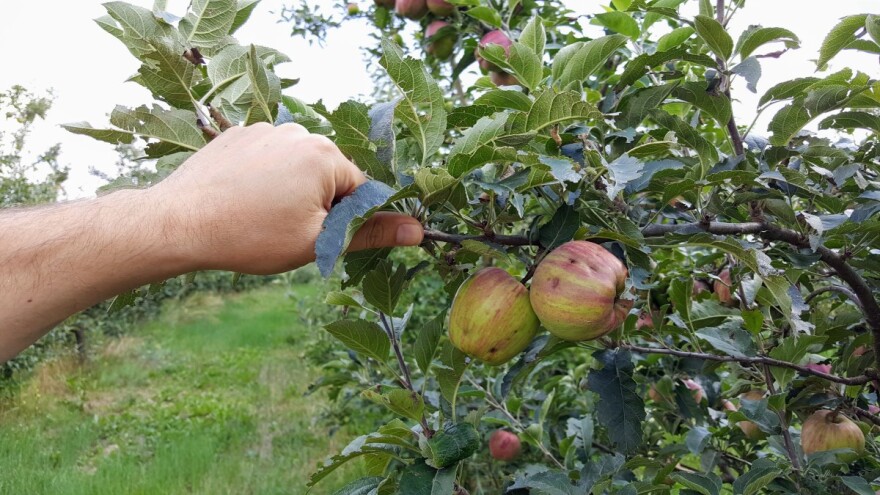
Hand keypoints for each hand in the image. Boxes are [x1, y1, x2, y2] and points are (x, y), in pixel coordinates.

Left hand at [147, 122, 422, 273]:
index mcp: (325, 156)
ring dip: (291, 191)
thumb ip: (371, 232)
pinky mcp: (239, 134)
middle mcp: (299, 132)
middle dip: (318, 204)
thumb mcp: (318, 242)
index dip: (344, 220)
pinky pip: (269, 158)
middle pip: (329, 175)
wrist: (178, 223)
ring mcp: (265, 130)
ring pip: (298, 167)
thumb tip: (420, 230)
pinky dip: (264, 179)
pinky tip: (242, 200)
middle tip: (285, 231)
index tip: (318, 238)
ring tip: (259, 217)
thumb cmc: (250, 236)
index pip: (360, 191)